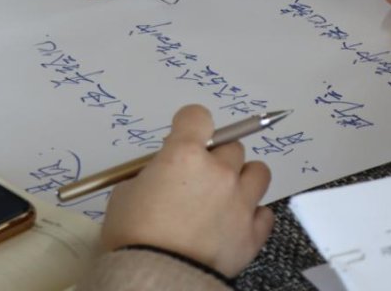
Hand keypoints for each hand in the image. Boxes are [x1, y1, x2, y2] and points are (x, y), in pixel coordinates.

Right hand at [100, 105, 273, 277]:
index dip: (190, 124)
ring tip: (225, 197)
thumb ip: (151, 174)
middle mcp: (220, 172)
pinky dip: (252, 216)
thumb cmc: (132, 236)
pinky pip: (264, 213)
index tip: (184, 135)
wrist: (154, 279)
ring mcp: (241, 202)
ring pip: (258, 172)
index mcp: (185, 155)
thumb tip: (163, 173)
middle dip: (216, 158)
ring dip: (243, 179)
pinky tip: (235, 225)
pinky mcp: (253, 233)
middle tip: (198, 179)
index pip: (198, 116)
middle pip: (232, 146)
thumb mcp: (126, 194)